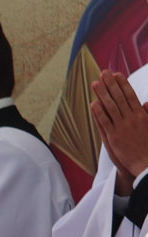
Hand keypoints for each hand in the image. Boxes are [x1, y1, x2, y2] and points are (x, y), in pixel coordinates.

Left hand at [92, 71, 147, 190]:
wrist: (146, 164)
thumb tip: (146, 102)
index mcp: (142, 115)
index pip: (131, 95)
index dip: (123, 84)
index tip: (117, 74)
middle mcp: (132, 119)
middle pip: (119, 98)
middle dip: (111, 84)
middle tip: (104, 72)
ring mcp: (122, 128)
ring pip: (111, 107)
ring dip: (102, 94)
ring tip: (95, 83)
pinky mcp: (114, 138)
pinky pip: (105, 123)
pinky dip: (99, 113)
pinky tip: (93, 103)